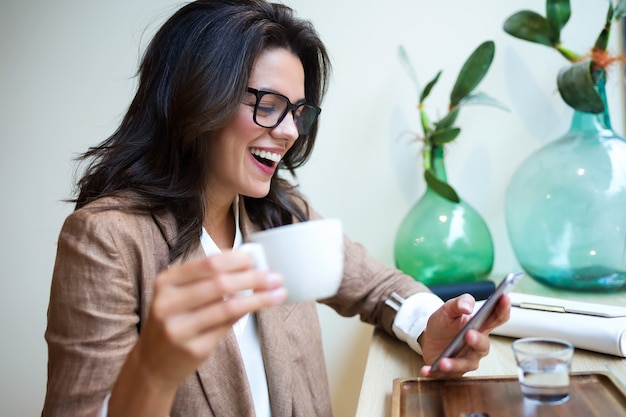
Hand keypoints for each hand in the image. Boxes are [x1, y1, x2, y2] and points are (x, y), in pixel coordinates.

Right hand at [131, 250, 286, 386]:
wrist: (152, 362)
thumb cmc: (174, 320)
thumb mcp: (179, 294)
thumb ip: (207, 279)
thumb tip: (249, 265)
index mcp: (166, 282)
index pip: (208, 264)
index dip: (236, 260)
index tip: (256, 260)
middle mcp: (168, 304)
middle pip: (221, 284)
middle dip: (253, 278)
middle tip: (274, 277)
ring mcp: (179, 328)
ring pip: (228, 307)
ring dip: (259, 298)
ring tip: (277, 293)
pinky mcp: (193, 348)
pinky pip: (227, 326)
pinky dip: (246, 313)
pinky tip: (258, 307)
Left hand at [418, 293, 510, 377]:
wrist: (429, 338)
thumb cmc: (445, 323)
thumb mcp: (448, 308)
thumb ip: (459, 303)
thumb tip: (467, 307)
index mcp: (480, 327)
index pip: (497, 318)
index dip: (503, 308)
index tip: (504, 298)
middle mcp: (477, 346)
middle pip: (483, 345)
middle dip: (477, 341)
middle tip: (469, 334)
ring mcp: (466, 360)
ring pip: (465, 364)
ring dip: (454, 364)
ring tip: (443, 362)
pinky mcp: (452, 371)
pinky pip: (445, 374)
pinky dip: (435, 373)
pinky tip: (426, 370)